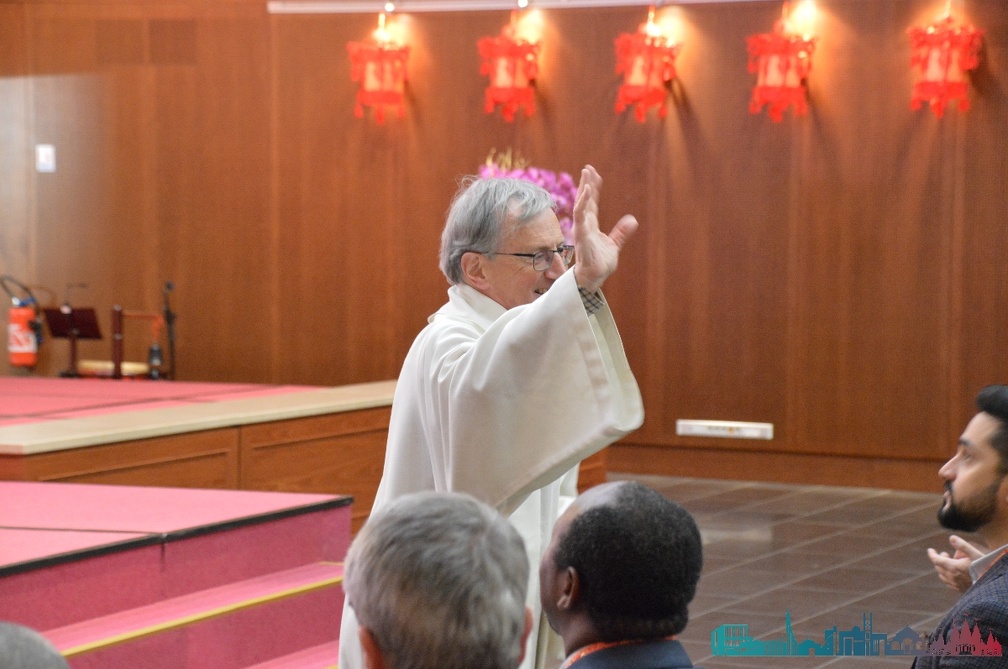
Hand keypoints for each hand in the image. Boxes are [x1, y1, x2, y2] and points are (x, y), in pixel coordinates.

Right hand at [571, 165, 638, 293]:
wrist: (594, 277)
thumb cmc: (600, 263)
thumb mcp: (614, 244)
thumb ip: (621, 232)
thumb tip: (632, 220)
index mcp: (591, 225)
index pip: (592, 203)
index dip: (593, 189)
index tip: (594, 175)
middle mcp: (585, 224)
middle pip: (585, 199)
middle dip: (586, 183)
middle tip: (588, 167)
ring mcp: (582, 228)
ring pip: (581, 203)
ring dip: (583, 188)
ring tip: (586, 173)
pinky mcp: (581, 233)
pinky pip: (580, 214)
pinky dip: (583, 202)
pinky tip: (587, 190)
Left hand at [927, 535, 984, 592]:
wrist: (993, 587)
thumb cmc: (985, 568)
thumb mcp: (975, 554)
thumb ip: (963, 546)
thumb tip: (951, 538)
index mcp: (953, 567)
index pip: (936, 560)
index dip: (932, 554)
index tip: (930, 549)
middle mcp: (952, 577)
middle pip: (939, 567)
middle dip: (940, 559)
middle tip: (946, 554)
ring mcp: (956, 585)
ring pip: (943, 576)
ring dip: (943, 568)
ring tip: (952, 563)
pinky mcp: (960, 591)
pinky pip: (949, 583)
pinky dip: (948, 576)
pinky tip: (954, 574)